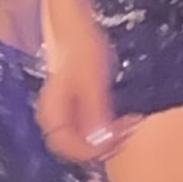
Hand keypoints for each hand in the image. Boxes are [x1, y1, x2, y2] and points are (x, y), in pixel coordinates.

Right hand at [39, 12, 121, 167]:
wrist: (78, 30)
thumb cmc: (82, 49)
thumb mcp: (92, 80)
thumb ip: (95, 112)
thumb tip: (101, 142)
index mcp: (52, 113)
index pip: (68, 147)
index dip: (92, 151)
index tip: (116, 140)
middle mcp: (55, 120)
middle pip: (78, 150)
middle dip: (105, 146)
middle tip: (129, 129)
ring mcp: (66, 117)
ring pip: (87, 143)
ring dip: (110, 140)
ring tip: (130, 124)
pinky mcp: (78, 113)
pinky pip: (92, 132)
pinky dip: (109, 131)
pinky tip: (124, 120)